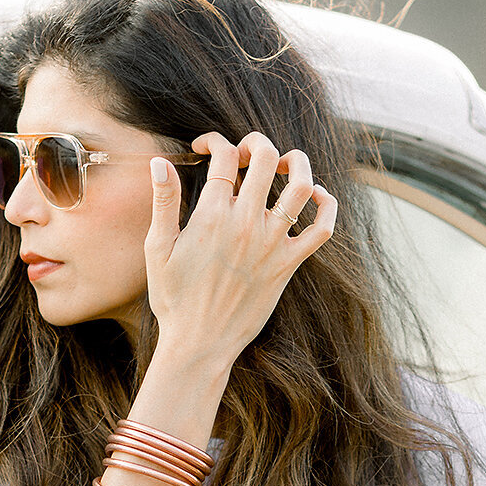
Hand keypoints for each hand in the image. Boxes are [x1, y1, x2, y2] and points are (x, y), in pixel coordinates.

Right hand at [145, 131, 336, 367]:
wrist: (200, 343)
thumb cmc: (174, 299)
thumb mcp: (158, 249)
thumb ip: (163, 202)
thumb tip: (159, 161)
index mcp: (212, 216)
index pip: (224, 156)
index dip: (215, 142)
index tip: (206, 149)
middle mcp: (247, 224)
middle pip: (266, 158)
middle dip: (256, 144)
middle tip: (246, 155)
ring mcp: (272, 244)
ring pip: (301, 186)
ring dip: (297, 164)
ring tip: (284, 165)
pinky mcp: (289, 265)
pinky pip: (322, 229)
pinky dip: (327, 206)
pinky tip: (316, 196)